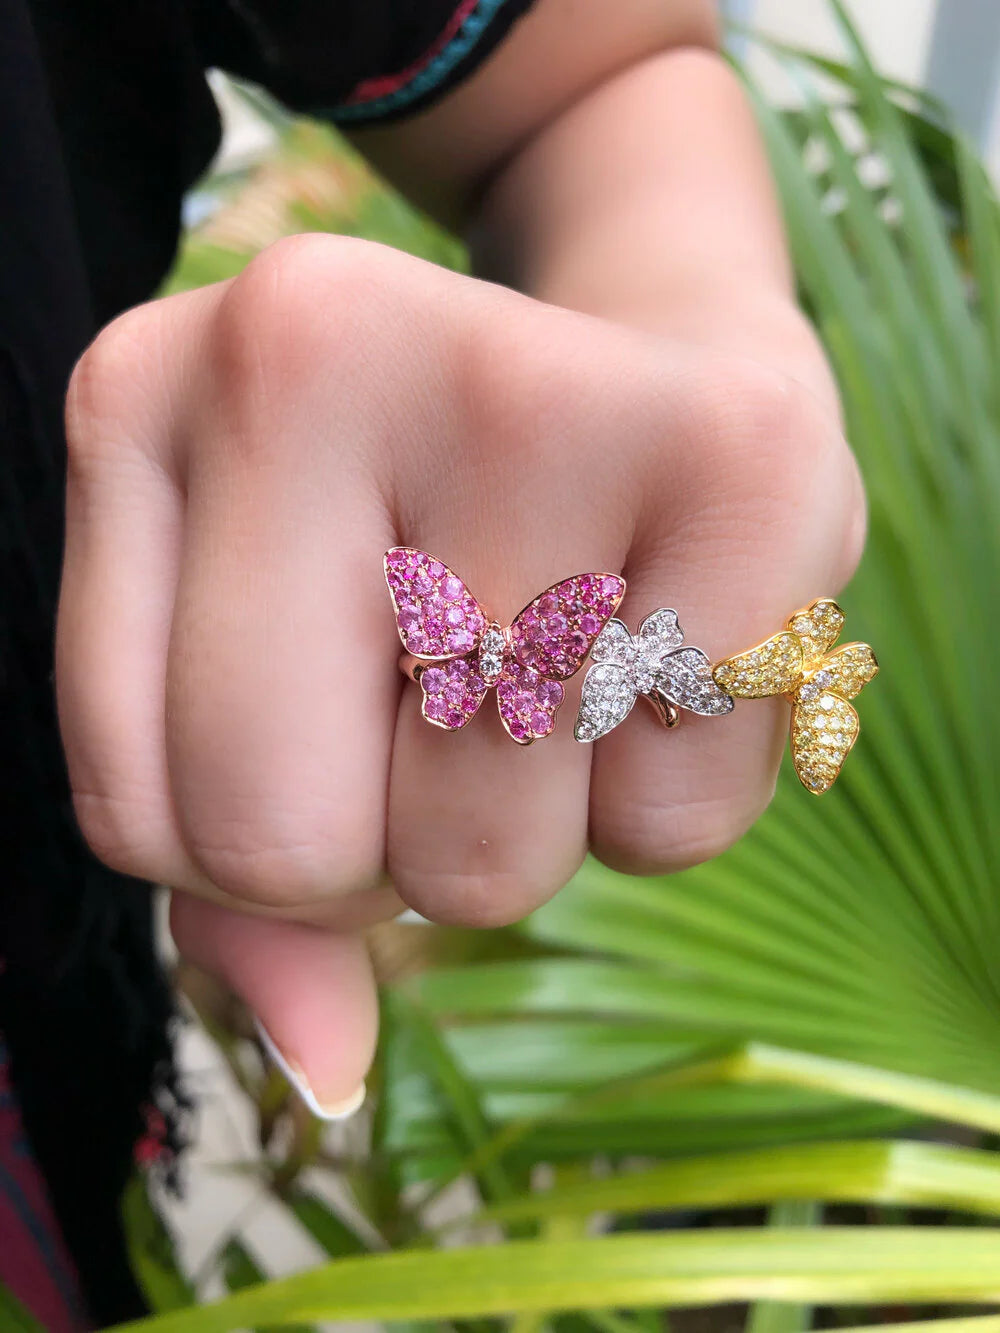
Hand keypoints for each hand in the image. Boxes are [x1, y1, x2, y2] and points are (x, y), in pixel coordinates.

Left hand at [57, 234, 863, 1110]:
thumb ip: (234, 872)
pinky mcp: (737, 448)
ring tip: (571, 658)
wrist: (651, 351)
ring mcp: (523, 381)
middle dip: (389, 849)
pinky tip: (672, 647)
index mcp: (141, 397)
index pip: (142, 813)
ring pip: (489, 861)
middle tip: (464, 704)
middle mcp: (303, 342)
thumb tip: (320, 1066)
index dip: (268, 838)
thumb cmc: (436, 525)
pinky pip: (675, 829)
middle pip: (290, 844)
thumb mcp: (272, 653)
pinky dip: (669, 797)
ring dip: (533, 824)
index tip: (353, 722)